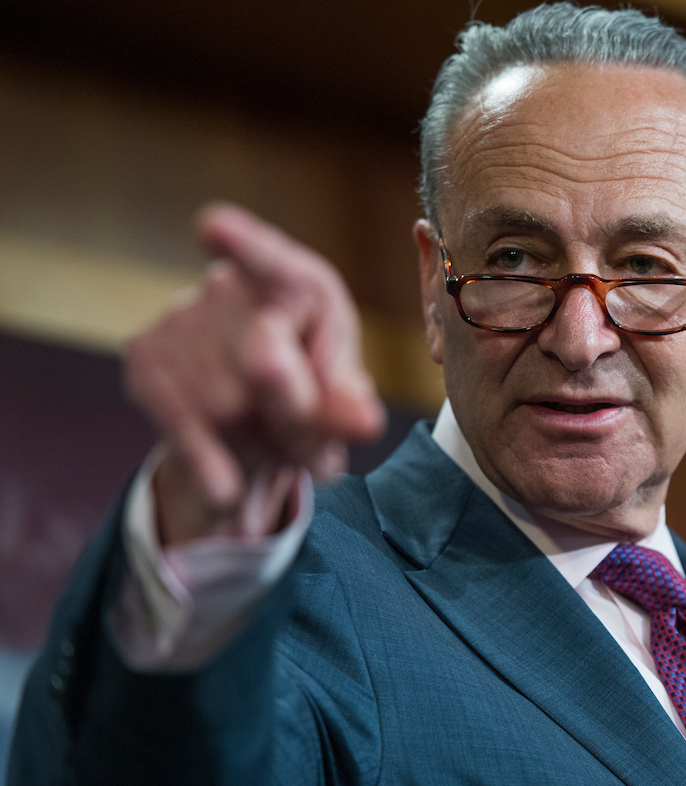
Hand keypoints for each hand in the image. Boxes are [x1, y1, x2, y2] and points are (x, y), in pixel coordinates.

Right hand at [124, 203, 384, 545]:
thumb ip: (349, 404)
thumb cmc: (310, 399)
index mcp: (300, 282)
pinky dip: (209, 462)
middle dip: (291, 419)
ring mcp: (181, 313)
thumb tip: (363, 422)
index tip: (213, 227)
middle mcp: (234, 284)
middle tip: (305, 439)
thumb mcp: (341, 402)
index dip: (246, 245)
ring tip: (269, 440)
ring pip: (223, 404)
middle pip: (263, 368)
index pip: (273, 262)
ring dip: (253, 442)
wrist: (251, 435)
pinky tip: (226, 480)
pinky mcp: (144, 351)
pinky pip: (181, 421)